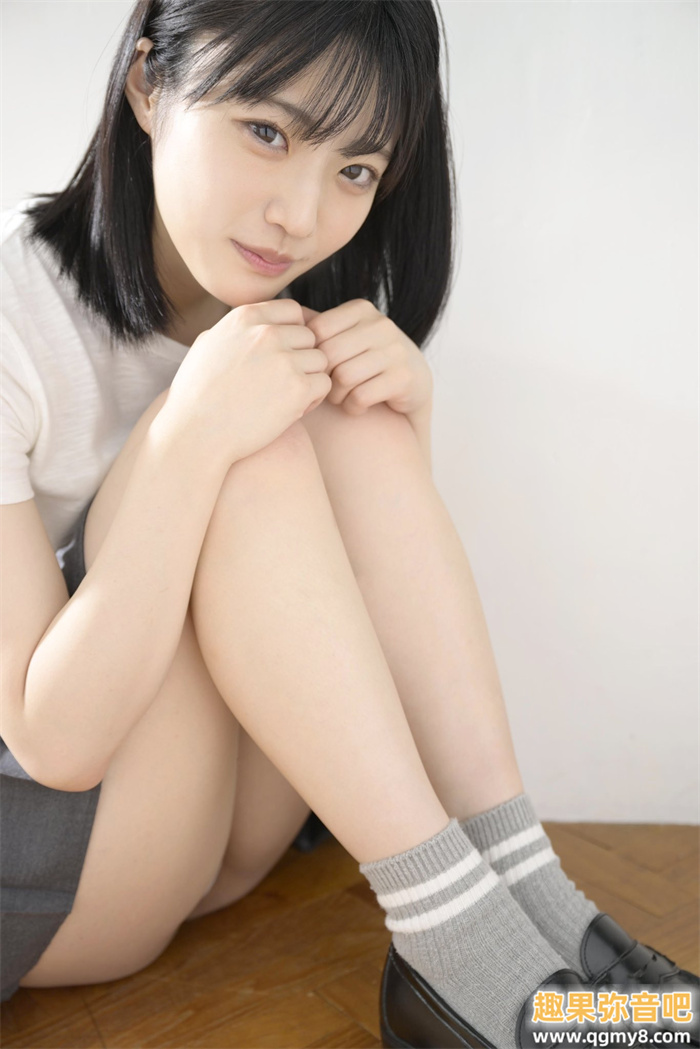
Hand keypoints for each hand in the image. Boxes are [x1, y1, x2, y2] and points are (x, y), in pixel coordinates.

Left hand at [300, 300, 432, 417]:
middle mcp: (381, 324)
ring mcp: (395, 350)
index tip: (319, 368)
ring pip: (344, 377)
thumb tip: (275, 313)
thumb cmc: (366, 360)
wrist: (413, 381)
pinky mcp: (404, 377)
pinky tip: (357, 405)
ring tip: (342, 397)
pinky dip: (353, 407)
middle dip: (323, 378)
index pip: (316, 331)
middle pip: (329, 355)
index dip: (311, 356)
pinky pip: (361, 396)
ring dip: (337, 396)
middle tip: (328, 389)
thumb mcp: (345, 336)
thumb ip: (316, 325)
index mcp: (361, 309)